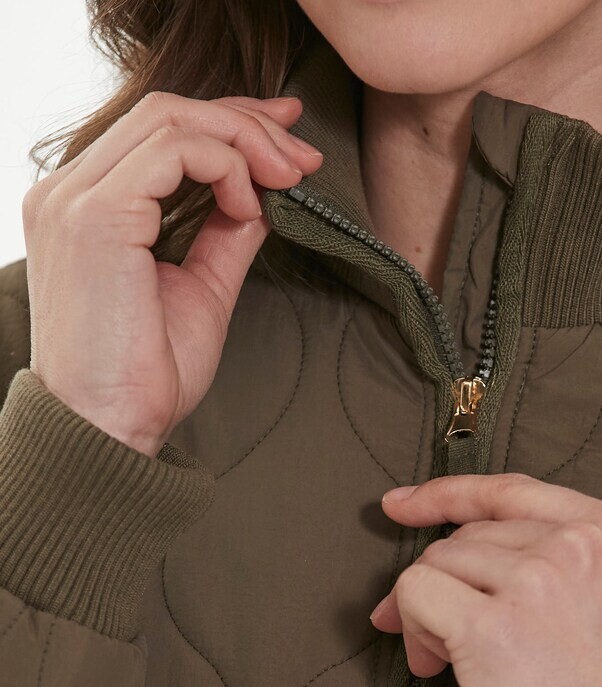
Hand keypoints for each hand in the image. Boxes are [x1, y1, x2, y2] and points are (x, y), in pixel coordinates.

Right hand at [23, 91, 322, 454]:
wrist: (110, 430)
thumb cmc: (145, 378)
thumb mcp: (200, 291)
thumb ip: (224, 235)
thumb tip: (263, 196)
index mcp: (84, 206)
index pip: (158, 130)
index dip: (229, 121)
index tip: (289, 141)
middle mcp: (68, 192)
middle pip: (166, 111)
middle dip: (247, 123)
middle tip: (304, 156)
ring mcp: (74, 199)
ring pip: (170, 118)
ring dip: (244, 141)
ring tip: (289, 180)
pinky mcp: (94, 215)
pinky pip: (173, 150)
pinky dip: (226, 166)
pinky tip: (250, 205)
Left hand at [370, 473, 601, 686]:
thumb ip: (559, 562)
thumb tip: (449, 555)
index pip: (512, 491)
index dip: (448, 496)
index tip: (403, 506)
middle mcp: (578, 541)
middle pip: (466, 537)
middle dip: (440, 583)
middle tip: (438, 639)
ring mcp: (535, 579)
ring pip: (434, 565)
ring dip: (427, 616)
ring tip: (450, 664)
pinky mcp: (490, 624)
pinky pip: (415, 595)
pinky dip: (412, 630)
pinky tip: (437, 668)